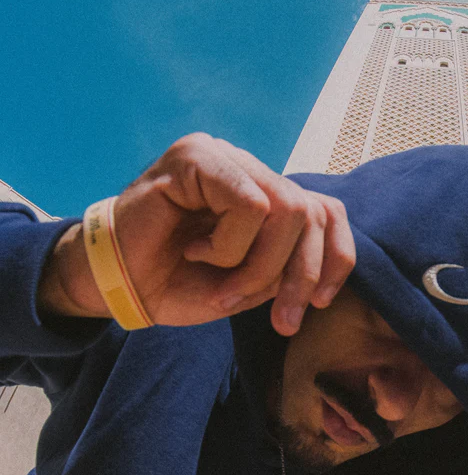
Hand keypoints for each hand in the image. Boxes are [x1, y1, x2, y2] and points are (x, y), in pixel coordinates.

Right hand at [43, 133, 354, 334]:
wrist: (124, 286)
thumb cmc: (184, 283)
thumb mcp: (254, 284)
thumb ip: (291, 267)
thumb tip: (330, 268)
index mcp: (267, 194)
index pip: (328, 212)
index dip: (337, 258)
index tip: (318, 303)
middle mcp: (250, 169)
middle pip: (312, 213)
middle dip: (300, 276)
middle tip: (279, 319)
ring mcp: (225, 156)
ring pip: (286, 209)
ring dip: (260, 266)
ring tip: (224, 283)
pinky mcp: (197, 156)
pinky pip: (248, 204)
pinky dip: (230, 245)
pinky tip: (197, 251)